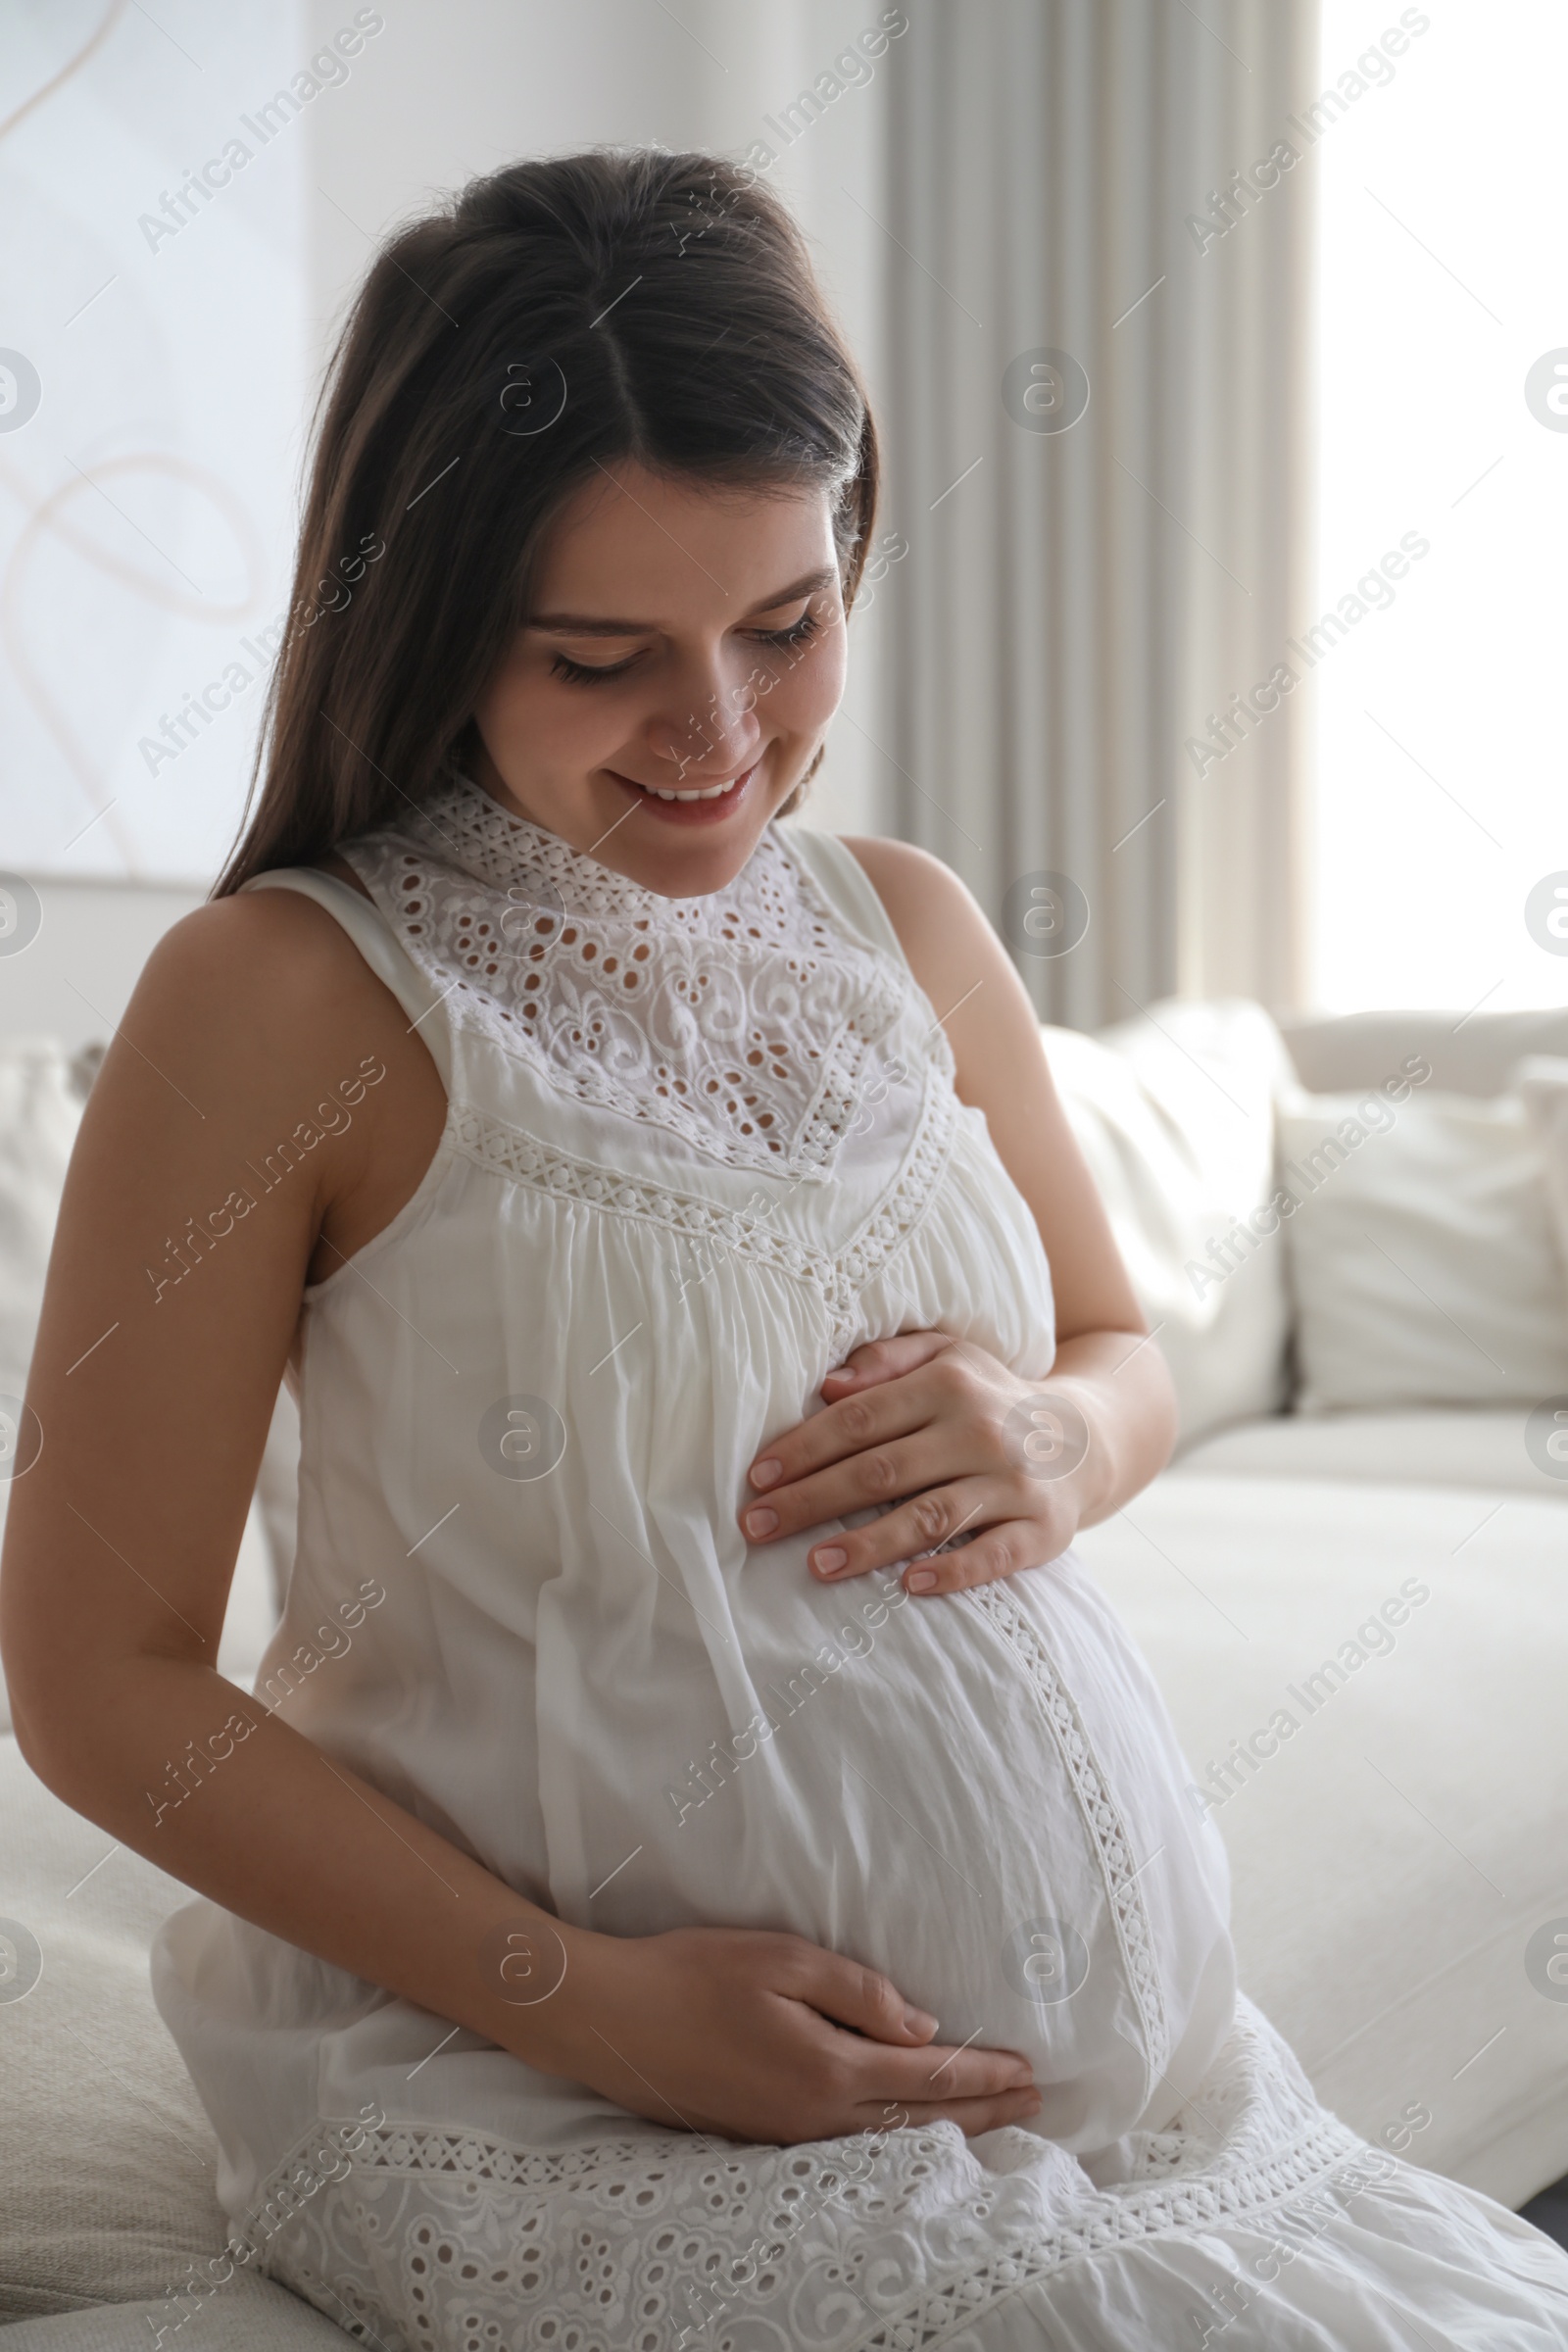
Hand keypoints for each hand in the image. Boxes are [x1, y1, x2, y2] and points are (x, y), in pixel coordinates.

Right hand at [554, 1922, 1040, 2145]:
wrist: (612, 2019)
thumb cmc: (694, 1973)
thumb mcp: (784, 1958)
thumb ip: (860, 1992)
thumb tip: (921, 2030)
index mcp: (827, 2067)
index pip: (927, 2077)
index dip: (983, 2072)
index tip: (1028, 2069)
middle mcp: (814, 2115)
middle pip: (918, 2122)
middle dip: (982, 2111)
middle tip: (1033, 2102)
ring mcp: (785, 2134)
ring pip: (886, 2142)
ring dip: (944, 2130)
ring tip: (988, 2120)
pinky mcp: (760, 2136)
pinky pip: (848, 2146)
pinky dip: (895, 2140)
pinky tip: (904, 2131)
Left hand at [739, 1331, 1100, 1597]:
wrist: (1086, 1437)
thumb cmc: (989, 1398)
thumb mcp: (947, 1356)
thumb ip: (886, 1360)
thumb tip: (828, 1386)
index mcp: (948, 1383)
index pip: (859, 1420)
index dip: (802, 1449)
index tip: (755, 1479)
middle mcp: (981, 1430)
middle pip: (881, 1470)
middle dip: (811, 1501)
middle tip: (757, 1527)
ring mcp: (1013, 1482)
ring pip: (929, 1516)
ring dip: (867, 1544)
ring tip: (815, 1565)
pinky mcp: (1042, 1529)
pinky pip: (993, 1555)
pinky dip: (953, 1571)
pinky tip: (908, 1585)